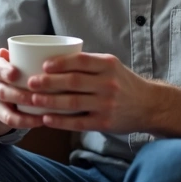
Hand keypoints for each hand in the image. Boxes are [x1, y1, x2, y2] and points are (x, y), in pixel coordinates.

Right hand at [0, 48, 45, 135]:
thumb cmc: (15, 72)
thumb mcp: (16, 61)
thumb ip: (21, 55)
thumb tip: (22, 48)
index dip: (5, 71)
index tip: (16, 73)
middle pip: (2, 91)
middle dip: (19, 95)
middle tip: (37, 97)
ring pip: (6, 108)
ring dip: (25, 112)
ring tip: (43, 113)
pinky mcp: (0, 115)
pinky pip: (11, 121)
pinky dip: (26, 122)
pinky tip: (41, 121)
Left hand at [23, 52, 180, 137]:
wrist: (149, 105)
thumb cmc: (122, 82)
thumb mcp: (111, 66)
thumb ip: (87, 63)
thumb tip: (51, 58)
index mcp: (108, 65)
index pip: (81, 61)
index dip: (60, 62)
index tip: (43, 65)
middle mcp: (109, 84)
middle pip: (73, 82)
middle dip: (49, 82)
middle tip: (31, 82)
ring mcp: (107, 104)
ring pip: (73, 103)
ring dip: (50, 102)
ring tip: (33, 100)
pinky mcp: (105, 123)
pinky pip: (78, 122)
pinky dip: (60, 121)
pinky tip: (46, 119)